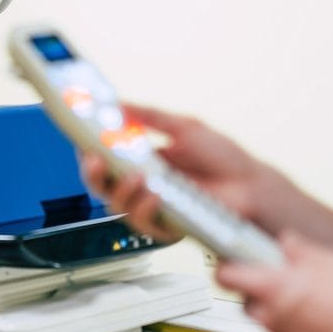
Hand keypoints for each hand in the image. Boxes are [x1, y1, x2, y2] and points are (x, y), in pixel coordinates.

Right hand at [81, 104, 267, 241]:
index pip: (104, 157)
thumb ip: (150, 115)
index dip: (88, 149)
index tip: (81, 138)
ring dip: (121, 189)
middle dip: (91, 172)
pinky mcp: (165, 226)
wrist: (251, 184)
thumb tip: (119, 104)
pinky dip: (145, 207)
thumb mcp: (183, 126)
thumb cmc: (223, 158)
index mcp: (142, 159)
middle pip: (101, 184)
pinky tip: (155, 194)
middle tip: (95, 159)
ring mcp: (151, 206)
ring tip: (137, 175)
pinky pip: (142, 223)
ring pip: (115, 205)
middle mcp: (142, 184)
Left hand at [217, 233, 332, 331]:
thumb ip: (297, 249)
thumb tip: (286, 242)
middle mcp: (269, 314)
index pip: (224, 275)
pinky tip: (314, 321)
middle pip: (243, 298)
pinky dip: (291, 328)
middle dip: (256, 288)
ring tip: (304, 301)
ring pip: (263, 318)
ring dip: (274, 309)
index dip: (225, 266)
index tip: (230, 260)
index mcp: (271, 287)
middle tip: (278, 279)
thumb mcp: (328, 260)